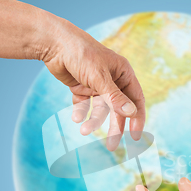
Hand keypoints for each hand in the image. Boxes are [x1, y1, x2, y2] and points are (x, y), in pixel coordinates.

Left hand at [41, 18, 144, 149]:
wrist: (53, 43)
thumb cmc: (81, 54)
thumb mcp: (99, 77)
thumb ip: (115, 97)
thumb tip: (132, 114)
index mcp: (123, 74)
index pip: (136, 100)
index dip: (136, 118)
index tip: (135, 137)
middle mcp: (113, 80)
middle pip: (117, 109)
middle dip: (114, 127)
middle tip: (111, 146)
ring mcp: (97, 85)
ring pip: (99, 109)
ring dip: (93, 121)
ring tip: (83, 130)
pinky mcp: (82, 88)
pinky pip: (85, 106)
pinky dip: (81, 112)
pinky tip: (75, 117)